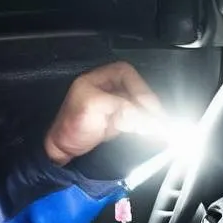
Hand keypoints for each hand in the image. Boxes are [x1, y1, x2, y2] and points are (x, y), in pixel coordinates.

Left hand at [44, 61, 164, 166]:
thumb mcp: (93, 108)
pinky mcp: (118, 119)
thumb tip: (141, 114)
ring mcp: (114, 104)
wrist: (63, 148)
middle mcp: (108, 88)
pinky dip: (146, 124)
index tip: (147, 105)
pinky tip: (152, 130)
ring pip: (139, 104)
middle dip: (148, 103)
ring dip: (150, 115)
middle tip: (159, 119)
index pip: (127, 74)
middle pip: (136, 89)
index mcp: (99, 78)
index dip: (139, 87)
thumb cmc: (69, 125)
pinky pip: (137, 118)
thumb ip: (119, 107)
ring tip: (159, 127)